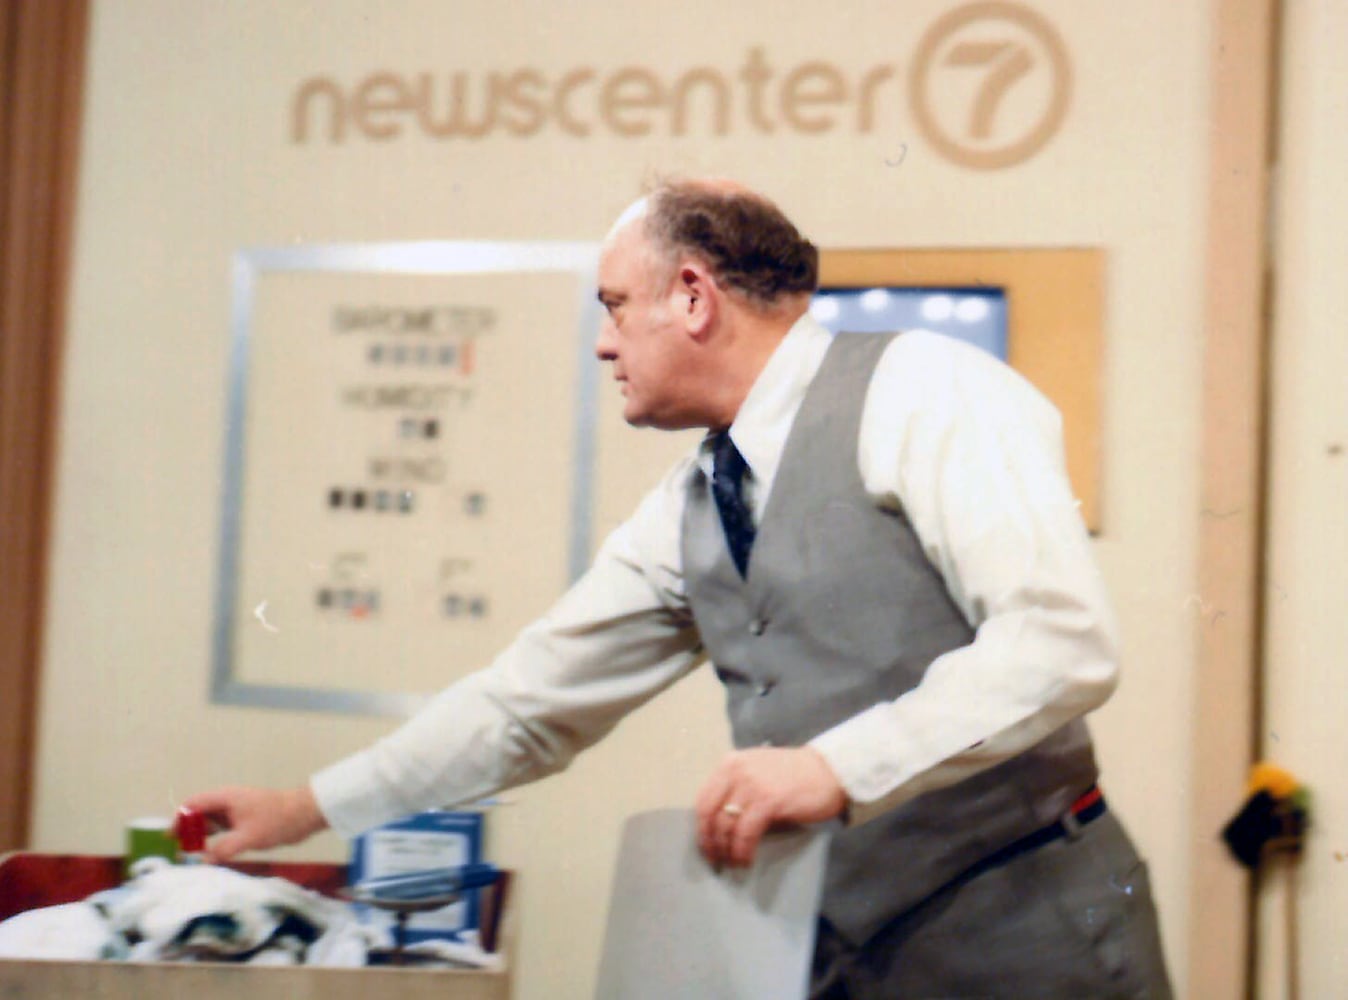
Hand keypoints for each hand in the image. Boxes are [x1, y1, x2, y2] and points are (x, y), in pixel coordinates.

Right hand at [179, 786, 327, 862]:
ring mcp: (237, 813)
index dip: (179, 819)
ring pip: (211, 825)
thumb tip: (203, 860)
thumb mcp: (248, 837)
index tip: (171, 838)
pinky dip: (215, 842)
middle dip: (188, 832)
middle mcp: (228, 803)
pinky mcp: (245, 823)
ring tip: (191, 858)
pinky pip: (223, 832)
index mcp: (226, 798)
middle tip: (179, 853)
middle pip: (199, 815)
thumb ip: (224, 848)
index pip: (193, 804)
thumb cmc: (277, 820)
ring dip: (201, 839)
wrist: (306, 815)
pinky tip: (211, 857)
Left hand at [694, 746, 846, 868]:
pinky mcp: (769, 801)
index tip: (705, 845)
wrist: (831, 772)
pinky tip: (746, 860)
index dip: (701, 827)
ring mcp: (752, 785)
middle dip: (709, 841)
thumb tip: (720, 827)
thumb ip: (738, 791)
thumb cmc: (796, 777)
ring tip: (732, 863)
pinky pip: (746, 833)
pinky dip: (743, 850)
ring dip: (726, 850)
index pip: (703, 799)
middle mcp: (737, 771)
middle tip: (715, 859)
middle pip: (709, 814)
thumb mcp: (758, 774)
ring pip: (725, 825)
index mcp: (731, 763)